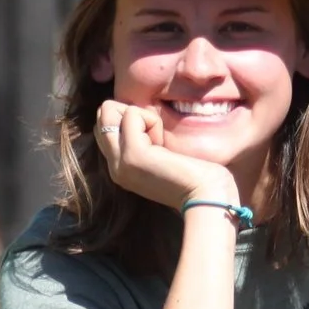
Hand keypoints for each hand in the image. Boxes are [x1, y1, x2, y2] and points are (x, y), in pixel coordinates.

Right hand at [94, 101, 236, 210]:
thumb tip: (134, 113)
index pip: (104, 127)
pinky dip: (151, 120)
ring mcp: (120, 161)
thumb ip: (141, 141)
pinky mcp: (133, 154)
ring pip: (108, 111)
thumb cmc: (193, 175)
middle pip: (102, 116)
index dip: (128, 120)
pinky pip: (132, 114)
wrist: (205, 196)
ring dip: (139, 116)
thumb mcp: (158, 157)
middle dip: (129, 113)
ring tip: (158, 140)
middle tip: (154, 135)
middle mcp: (114, 166)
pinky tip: (163, 143)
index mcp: (119, 168)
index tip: (154, 139)